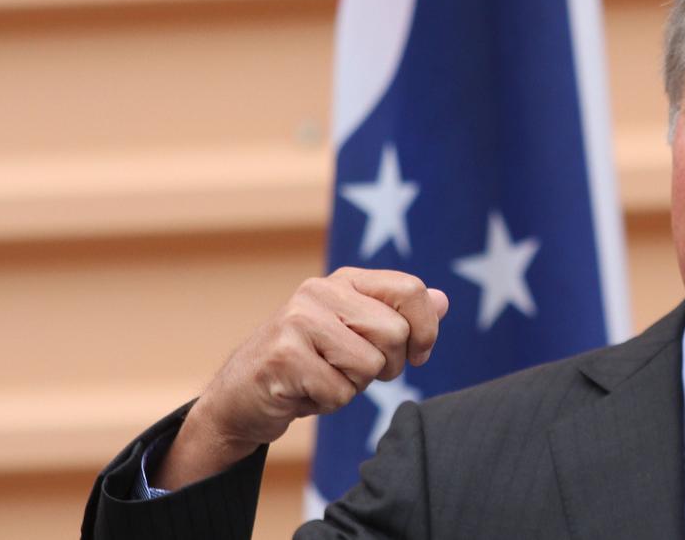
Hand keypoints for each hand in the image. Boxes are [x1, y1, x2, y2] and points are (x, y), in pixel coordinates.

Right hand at [155, 267, 448, 489]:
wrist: (241, 397)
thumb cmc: (309, 365)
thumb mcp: (358, 336)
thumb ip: (400, 317)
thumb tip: (443, 300)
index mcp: (345, 281)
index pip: (410, 290)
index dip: (425, 330)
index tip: (418, 354)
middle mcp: (319, 290)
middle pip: (395, 333)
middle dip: (385, 366)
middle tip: (353, 372)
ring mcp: (298, 320)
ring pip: (369, 365)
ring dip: (353, 387)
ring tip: (323, 379)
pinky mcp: (283, 354)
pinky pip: (339, 392)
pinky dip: (328, 404)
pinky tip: (303, 393)